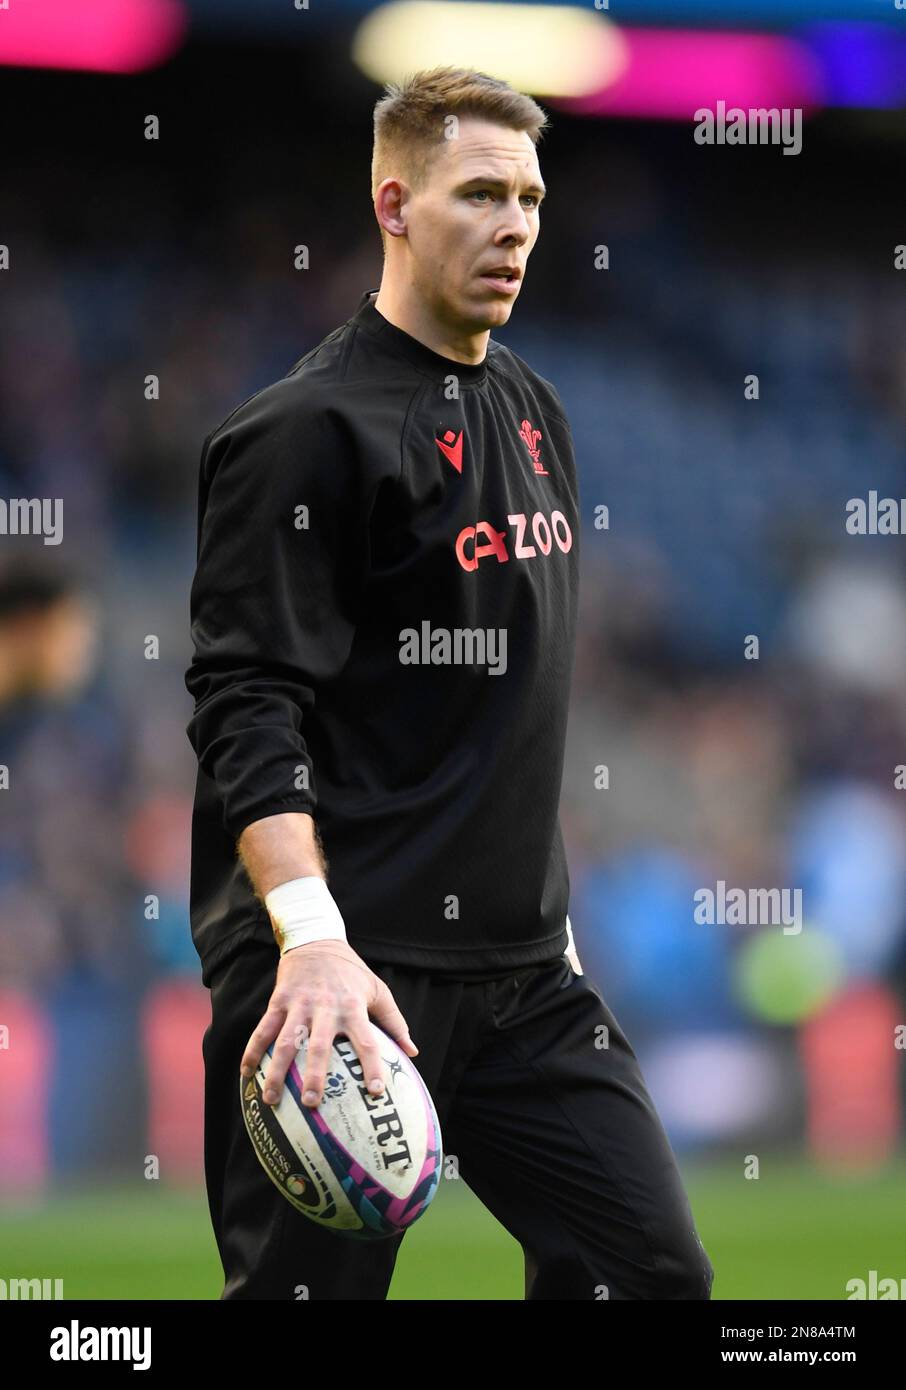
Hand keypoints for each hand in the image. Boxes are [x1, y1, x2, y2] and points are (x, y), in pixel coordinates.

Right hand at [239, 940, 417, 1107]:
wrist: (315, 940)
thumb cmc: (351, 972)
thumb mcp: (378, 990)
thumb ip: (394, 1022)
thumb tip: (412, 1053)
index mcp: (353, 1007)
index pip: (366, 1041)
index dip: (371, 1067)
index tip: (375, 1093)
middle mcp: (326, 1008)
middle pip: (320, 1046)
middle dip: (315, 1076)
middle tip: (312, 1103)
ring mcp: (299, 1005)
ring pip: (286, 1042)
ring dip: (277, 1072)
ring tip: (270, 1100)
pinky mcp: (278, 1001)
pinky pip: (263, 1029)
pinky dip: (253, 1051)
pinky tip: (246, 1074)